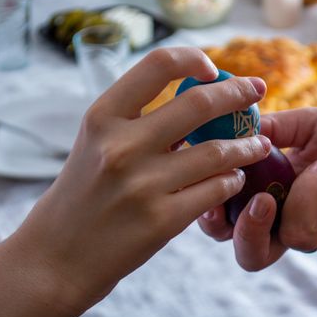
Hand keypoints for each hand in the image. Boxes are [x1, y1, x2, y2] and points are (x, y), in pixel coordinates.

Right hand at [0, 48, 270, 316]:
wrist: (56, 257)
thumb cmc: (82, 194)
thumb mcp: (96, 145)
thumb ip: (138, 121)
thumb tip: (198, 101)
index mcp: (102, 117)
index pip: (157, 64)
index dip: (193, 58)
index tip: (214, 68)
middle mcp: (121, 146)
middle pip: (199, 104)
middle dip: (238, 93)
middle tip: (258, 90)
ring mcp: (142, 185)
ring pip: (218, 152)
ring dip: (248, 146)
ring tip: (260, 145)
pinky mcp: (162, 220)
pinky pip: (217, 190)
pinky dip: (233, 181)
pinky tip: (235, 179)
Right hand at [198, 108, 316, 270]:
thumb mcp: (308, 124)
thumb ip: (273, 128)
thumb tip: (235, 125)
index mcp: (274, 195)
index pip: (232, 222)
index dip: (215, 217)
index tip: (212, 189)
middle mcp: (294, 219)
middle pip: (253, 255)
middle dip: (246, 232)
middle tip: (259, 200)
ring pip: (297, 238)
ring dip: (303, 195)